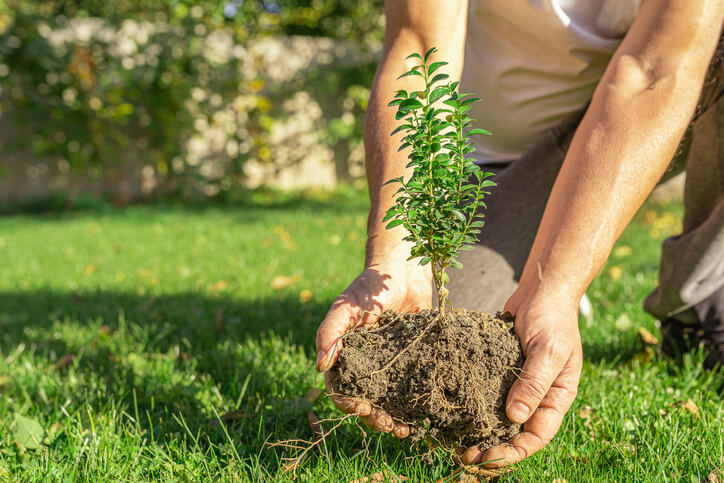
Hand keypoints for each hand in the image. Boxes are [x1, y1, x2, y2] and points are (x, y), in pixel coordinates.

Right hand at [315, 255, 431, 436]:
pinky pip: (412, 388)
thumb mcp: (345, 307)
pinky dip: (415, 404)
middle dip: (374, 418)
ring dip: (394, 418)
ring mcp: (390, 365)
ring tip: (406, 430)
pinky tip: (424, 416)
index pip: (340, 389)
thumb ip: (330, 333)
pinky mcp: (412, 362)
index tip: (362, 408)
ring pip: (389, 401)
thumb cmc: (369, 286)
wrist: (404, 270)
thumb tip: (320, 367)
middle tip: (389, 426)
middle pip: (365, 401)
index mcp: (345, 356)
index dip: (348, 403)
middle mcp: (366, 365)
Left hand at [461, 286, 582, 467]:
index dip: (514, 452)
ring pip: (500, 416)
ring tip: (456, 440)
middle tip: (465, 455)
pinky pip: (488, 393)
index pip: (537, 436)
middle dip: (493, 447)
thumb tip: (515, 417)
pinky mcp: (501, 370)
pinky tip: (454, 409)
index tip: (489, 458)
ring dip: (481, 430)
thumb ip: (533, 382)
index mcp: (557, 397)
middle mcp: (538, 395)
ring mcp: (519, 383)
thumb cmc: (552, 317)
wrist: (541, 290)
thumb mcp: (547, 350)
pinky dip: (474, 404)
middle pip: (516, 432)